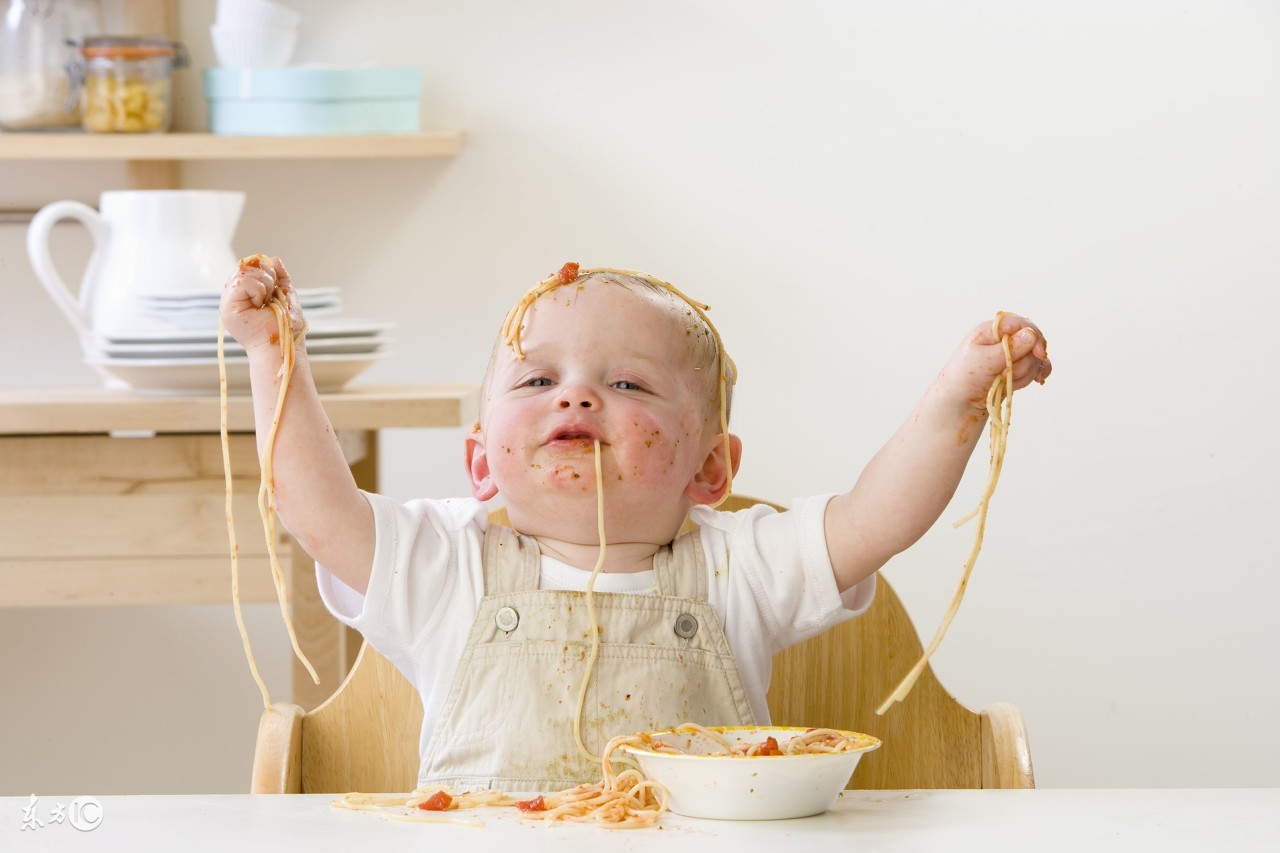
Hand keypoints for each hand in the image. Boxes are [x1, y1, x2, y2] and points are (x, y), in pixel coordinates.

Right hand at [219, 255, 304, 352]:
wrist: (284, 345)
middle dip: (267, 277)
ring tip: (266, 303)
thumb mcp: (286, 294)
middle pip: (246, 266)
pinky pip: (242, 282)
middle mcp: (233, 296)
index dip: (266, 271)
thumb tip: (273, 259)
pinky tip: (260, 305)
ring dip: (264, 284)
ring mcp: (228, 301)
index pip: (250, 266)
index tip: (275, 289)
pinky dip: (258, 290)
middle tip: (272, 298)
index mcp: (245, 293)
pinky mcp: (227, 307)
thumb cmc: (286, 326)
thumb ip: (280, 277)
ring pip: (244, 271)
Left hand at [937, 313, 1051, 409]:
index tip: (1040, 354)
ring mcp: (1014, 352)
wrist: (961, 398)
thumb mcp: (982, 361)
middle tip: (1002, 375)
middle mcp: (1005, 338)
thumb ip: (1008, 349)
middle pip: (1032, 343)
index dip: (1034, 336)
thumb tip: (1031, 334)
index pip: (1021, 324)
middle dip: (1022, 363)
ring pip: (1035, 359)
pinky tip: (1038, 380)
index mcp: (992, 330)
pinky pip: (1038, 366)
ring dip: (1023, 374)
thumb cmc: (964, 376)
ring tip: (1002, 381)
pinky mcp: (1019, 365)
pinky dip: (1038, 374)